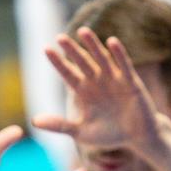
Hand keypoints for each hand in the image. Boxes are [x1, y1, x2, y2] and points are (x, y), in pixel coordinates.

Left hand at [33, 27, 162, 149]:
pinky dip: (118, 54)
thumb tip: (34, 121)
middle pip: (82, 62)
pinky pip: (124, 65)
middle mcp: (97, 81)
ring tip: (83, 31)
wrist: (136, 138)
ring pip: (101, 58)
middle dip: (72, 50)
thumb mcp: (81, 132)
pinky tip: (111, 42)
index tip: (46, 49)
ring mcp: (114, 80)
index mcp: (83, 92)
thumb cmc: (108, 134)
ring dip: (93, 45)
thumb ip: (59, 125)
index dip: (58, 62)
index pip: (67, 73)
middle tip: (60, 37)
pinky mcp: (131, 82)